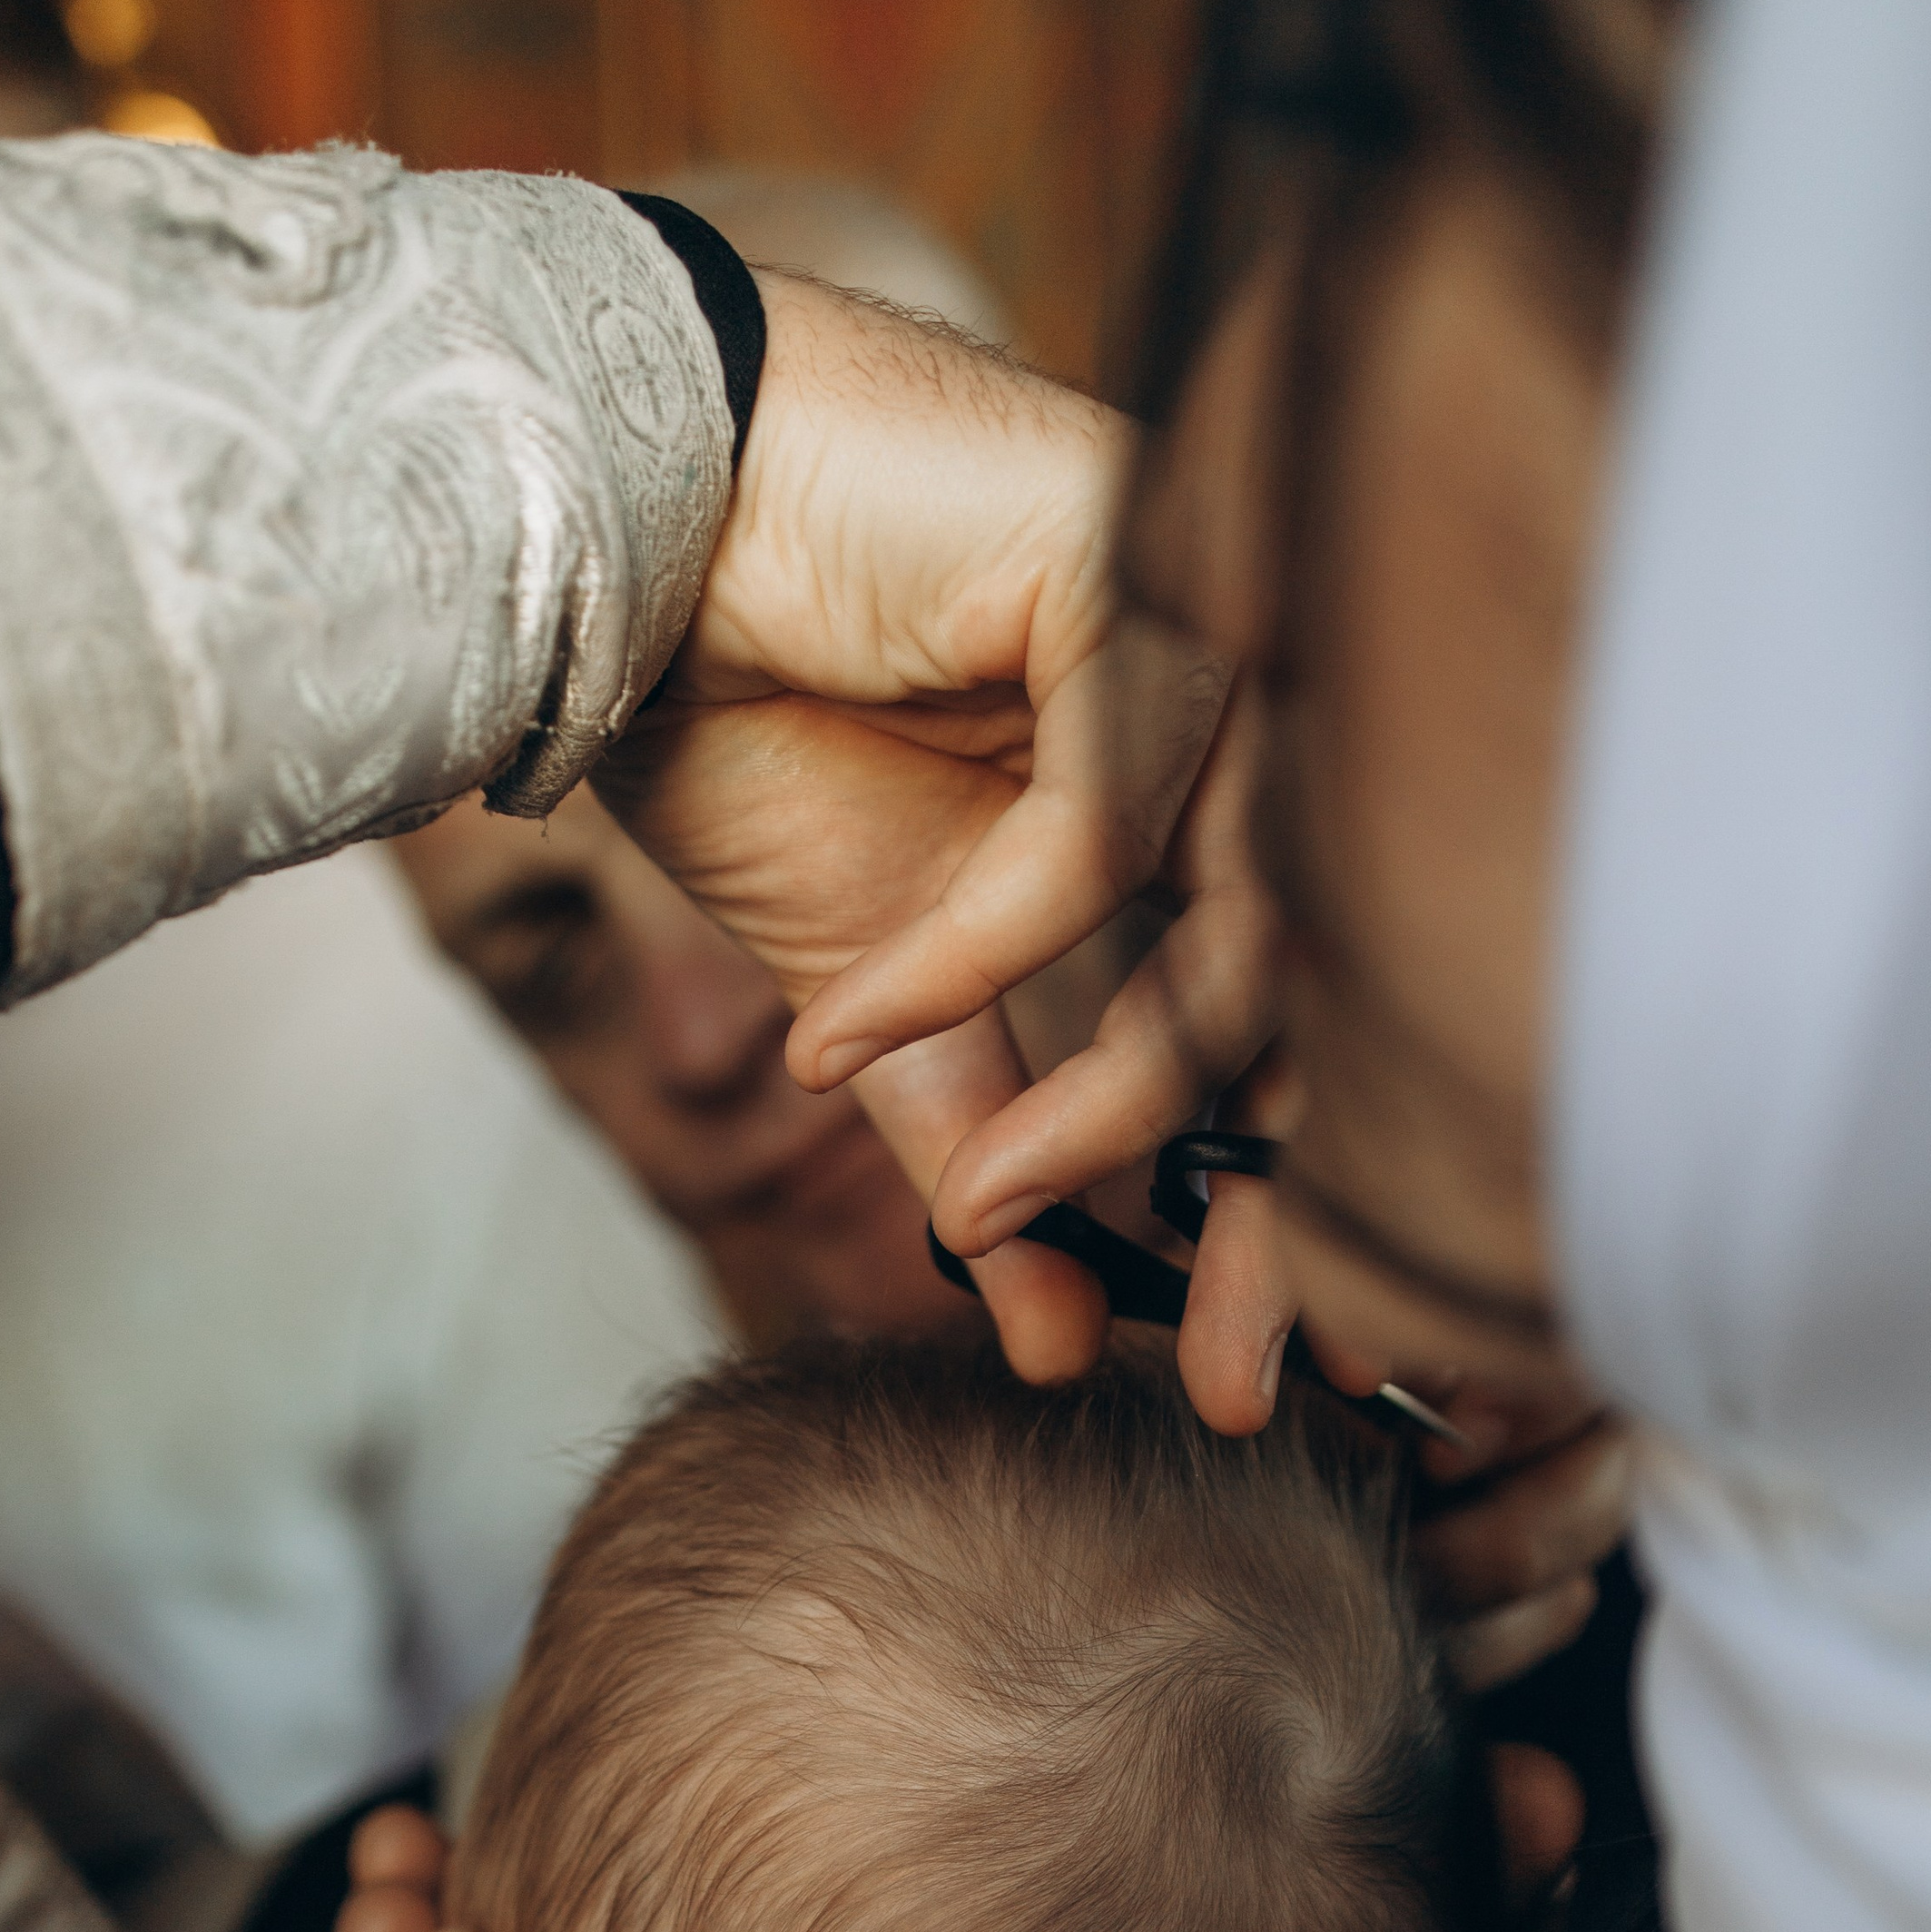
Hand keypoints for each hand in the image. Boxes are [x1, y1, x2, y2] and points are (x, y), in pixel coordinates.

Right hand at [601, 271, 1227, 1381]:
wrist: (611, 549)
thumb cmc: (749, 729)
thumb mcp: (881, 1004)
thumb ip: (980, 1149)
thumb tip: (1053, 1347)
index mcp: (1218, 808)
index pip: (1306, 1038)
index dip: (1292, 1223)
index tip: (1250, 1382)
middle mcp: (1250, 719)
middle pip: (1319, 1002)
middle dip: (1268, 1214)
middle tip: (1229, 1374)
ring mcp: (1207, 635)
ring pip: (1237, 923)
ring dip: (1112, 1106)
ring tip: (982, 1217)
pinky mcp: (1126, 566)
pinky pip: (1097, 825)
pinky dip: (971, 956)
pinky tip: (847, 1026)